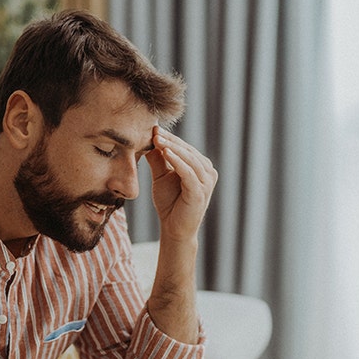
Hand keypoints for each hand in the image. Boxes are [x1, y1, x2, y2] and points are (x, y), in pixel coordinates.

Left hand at [145, 127, 216, 242]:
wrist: (174, 229)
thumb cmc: (170, 204)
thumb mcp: (162, 176)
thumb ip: (158, 159)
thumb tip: (150, 139)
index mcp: (201, 167)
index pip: (184, 148)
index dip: (170, 138)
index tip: (154, 128)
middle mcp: (208, 172)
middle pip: (187, 151)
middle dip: (170, 140)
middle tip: (154, 131)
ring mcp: (206, 183)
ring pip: (189, 159)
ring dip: (173, 148)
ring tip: (157, 140)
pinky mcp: (200, 192)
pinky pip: (188, 173)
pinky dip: (177, 162)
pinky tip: (165, 153)